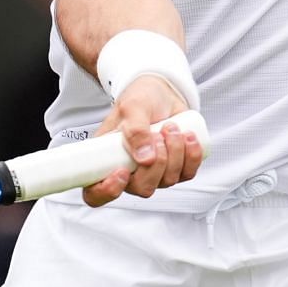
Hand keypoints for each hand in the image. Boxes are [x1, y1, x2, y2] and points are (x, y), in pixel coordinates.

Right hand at [82, 75, 203, 206]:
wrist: (162, 93)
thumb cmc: (140, 99)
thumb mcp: (132, 107)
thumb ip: (135, 130)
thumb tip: (145, 159)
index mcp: (107, 160)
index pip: (96, 193)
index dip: (106, 192)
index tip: (122, 172)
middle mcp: (129, 172)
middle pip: (142, 188)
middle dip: (157, 162)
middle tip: (157, 134)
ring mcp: (154, 173)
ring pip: (168, 180)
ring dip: (175, 152)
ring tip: (170, 127)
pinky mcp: (176, 168)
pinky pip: (187, 173)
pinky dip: (191, 155)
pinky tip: (187, 136)